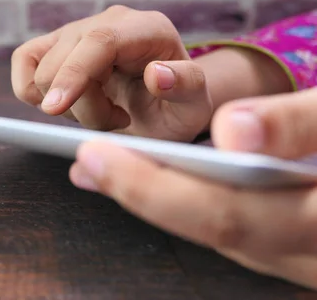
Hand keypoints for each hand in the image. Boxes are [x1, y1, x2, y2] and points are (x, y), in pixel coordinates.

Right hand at [11, 5, 212, 141]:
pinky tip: (69, 104)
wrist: (161, 105)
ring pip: (42, 71)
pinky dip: (34, 93)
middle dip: (82, 107)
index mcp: (147, 28)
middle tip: (117, 121)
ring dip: (66, 106)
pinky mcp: (54, 45)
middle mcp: (109, 22)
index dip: (74, 73)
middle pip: (64, 62)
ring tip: (101, 112)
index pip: (99, 41)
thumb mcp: (196, 105)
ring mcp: (78, 31)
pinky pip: (24, 63)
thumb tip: (155, 73)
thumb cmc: (177, 107)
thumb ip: (187, 86)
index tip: (55, 109)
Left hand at [70, 88, 316, 289]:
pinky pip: (231, 223)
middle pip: (211, 227)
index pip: (225, 215)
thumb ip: (304, 125)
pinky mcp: (292, 242)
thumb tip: (236, 129)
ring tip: (99, 169)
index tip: (95, 158)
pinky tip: (149, 178)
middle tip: (83, 162)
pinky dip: (184, 199)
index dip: (154, 190)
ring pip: (217, 228)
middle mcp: (305, 250)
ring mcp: (299, 251)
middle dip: (140, 195)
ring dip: (155, 197)